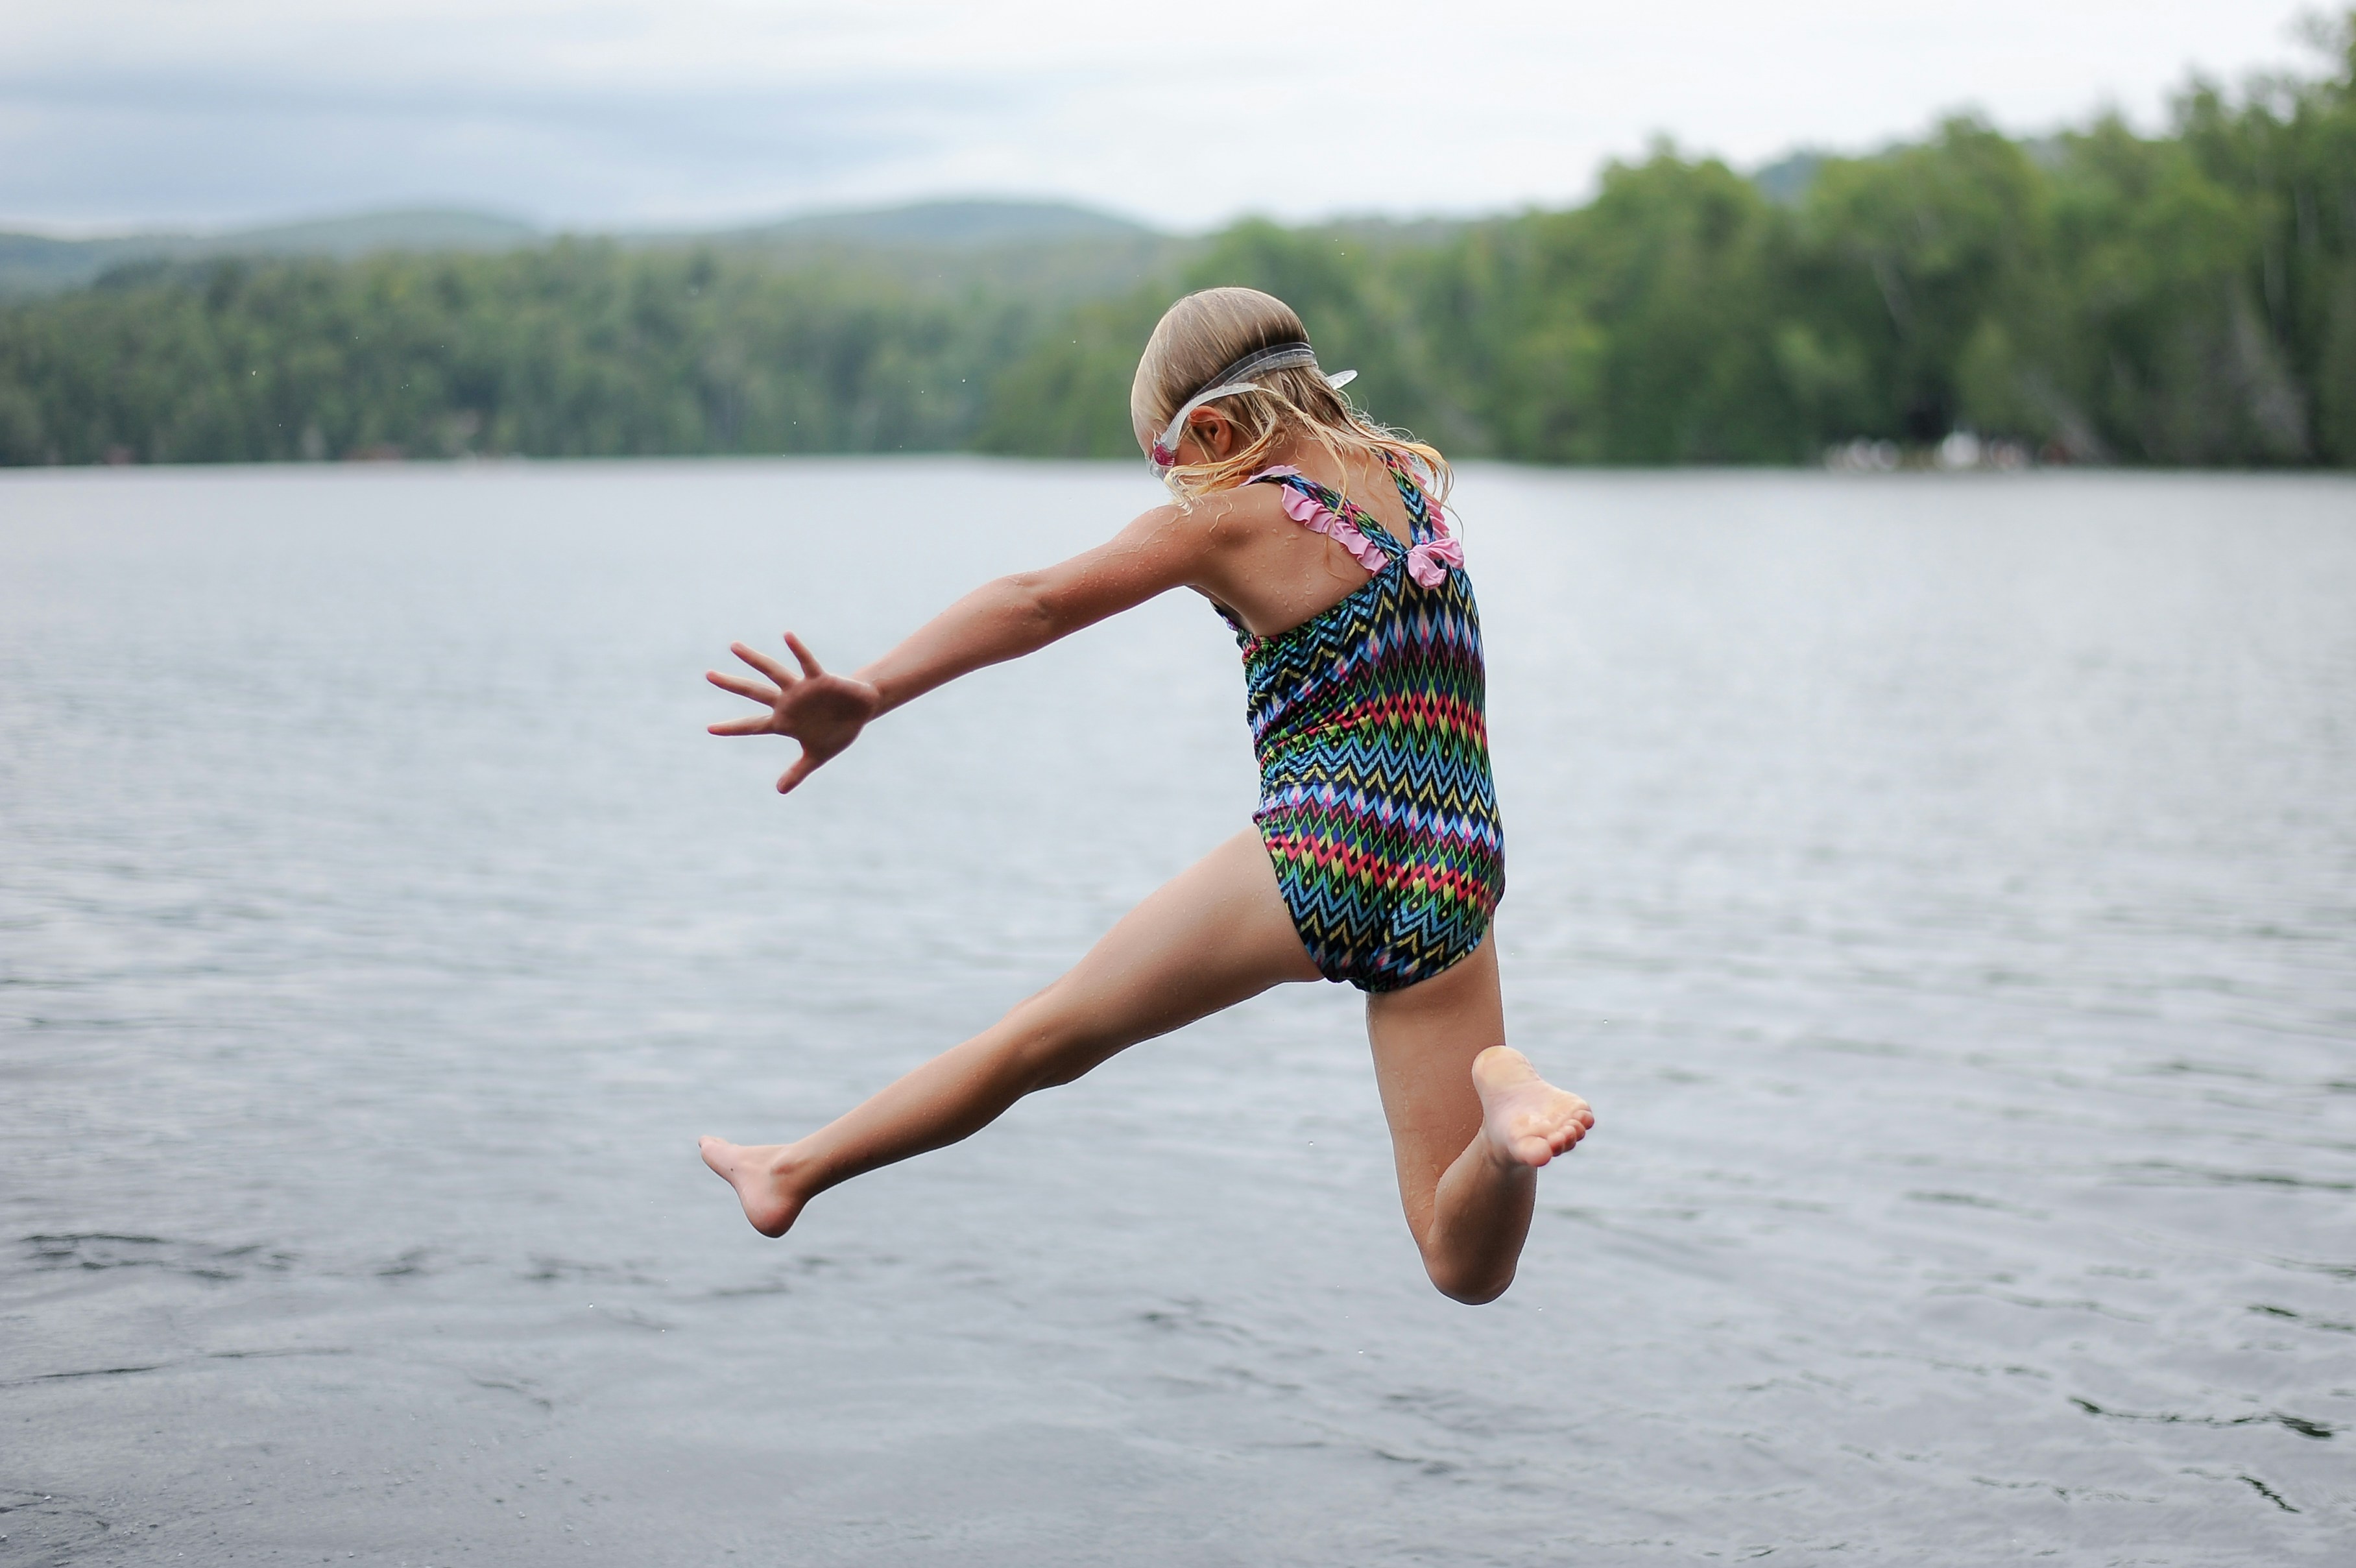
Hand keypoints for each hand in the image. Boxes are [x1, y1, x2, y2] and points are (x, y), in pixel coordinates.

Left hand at [706, 632, 880, 793]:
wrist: (861, 711)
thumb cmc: (836, 732)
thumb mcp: (816, 756)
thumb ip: (797, 772)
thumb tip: (780, 791)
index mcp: (784, 722)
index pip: (753, 725)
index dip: (732, 728)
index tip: (709, 729)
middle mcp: (787, 702)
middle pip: (754, 692)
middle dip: (732, 685)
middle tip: (707, 675)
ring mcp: (801, 689)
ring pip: (773, 672)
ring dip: (754, 660)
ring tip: (733, 647)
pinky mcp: (820, 679)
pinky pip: (807, 663)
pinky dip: (798, 650)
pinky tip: (786, 635)